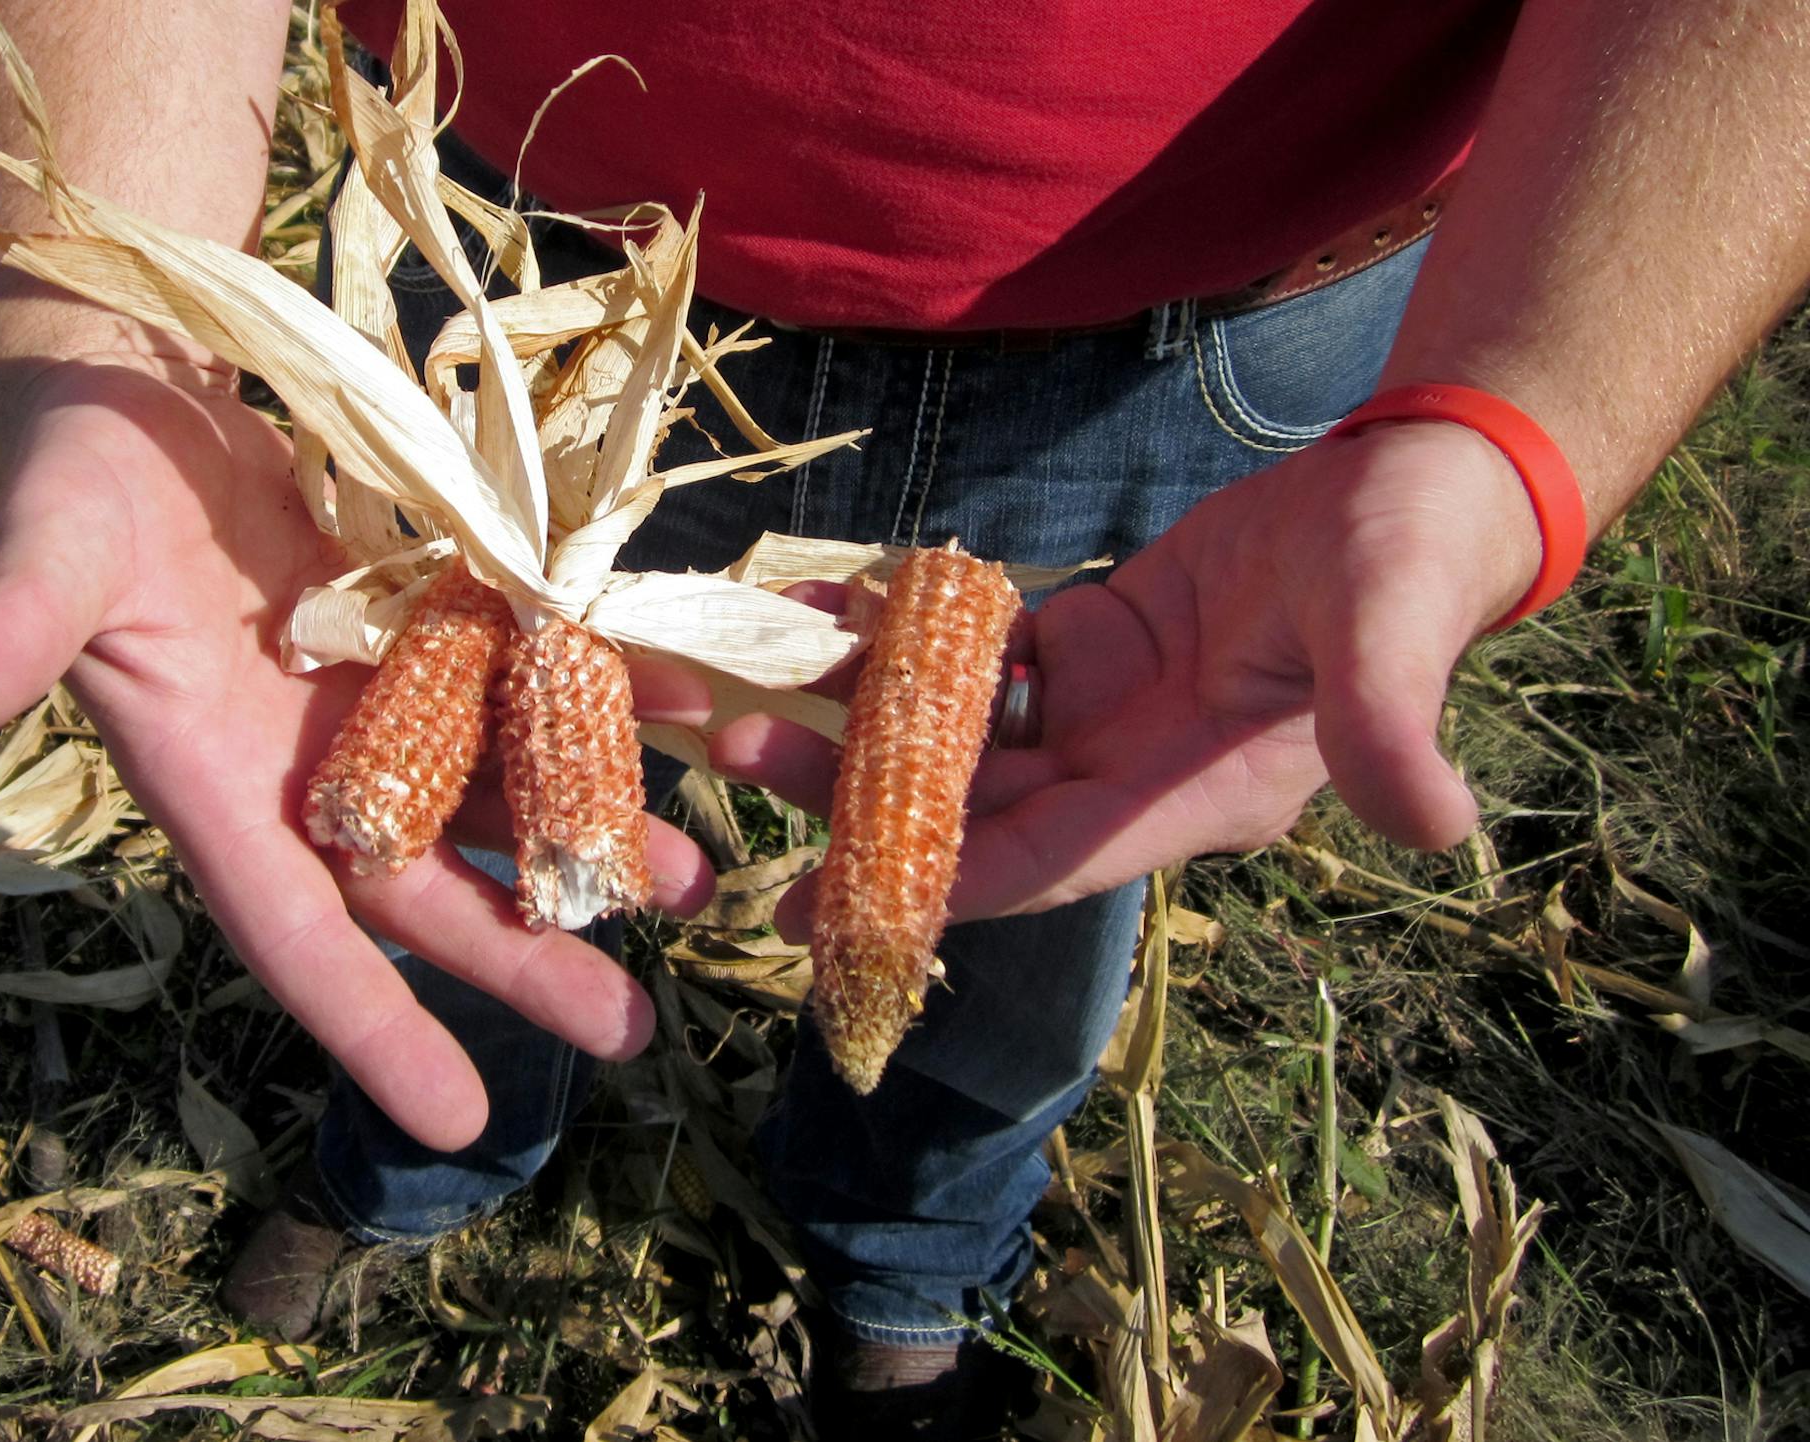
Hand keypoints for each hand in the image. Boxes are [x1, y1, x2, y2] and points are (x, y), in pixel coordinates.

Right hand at [0, 360, 713, 1149]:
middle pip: (428, 886)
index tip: (456, 1124)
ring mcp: (376, 691)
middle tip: (634, 1031)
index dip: (371, 1026)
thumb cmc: (78, 469)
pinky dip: (606, 697)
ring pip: (496, 790)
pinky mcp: (427, 615)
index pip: (295, 932)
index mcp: (216, 780)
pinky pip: (529, 674)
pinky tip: (693, 719)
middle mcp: (307, 759)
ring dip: (590, 838)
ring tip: (696, 880)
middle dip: (527, 959)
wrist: (135, 377)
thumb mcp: (46, 550)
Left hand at [715, 419, 1543, 929]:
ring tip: (752, 690)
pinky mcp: (1086, 649)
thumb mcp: (1393, 628)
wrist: (1418, 489)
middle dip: (855, 794)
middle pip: (970, 805)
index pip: (1046, 858)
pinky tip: (822, 612)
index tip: (829, 909)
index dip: (939, 887)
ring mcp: (1103, 714)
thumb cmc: (1414, 557)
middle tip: (741, 760)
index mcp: (1193, 796)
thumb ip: (1390, 720)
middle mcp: (1133, 773)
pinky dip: (900, 638)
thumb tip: (1437, 823)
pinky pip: (973, 657)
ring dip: (857, 717)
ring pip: (955, 735)